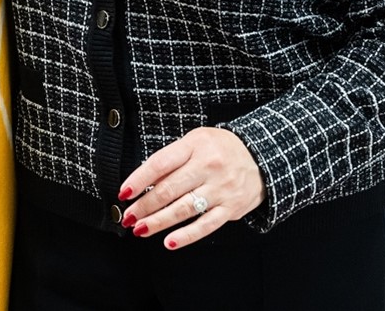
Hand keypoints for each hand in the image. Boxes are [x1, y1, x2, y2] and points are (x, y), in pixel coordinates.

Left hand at [118, 127, 264, 249]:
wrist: (260, 157)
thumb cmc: (219, 149)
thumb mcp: (195, 141)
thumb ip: (172, 159)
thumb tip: (143, 182)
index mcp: (195, 145)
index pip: (161, 163)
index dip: (139, 179)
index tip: (124, 193)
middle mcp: (208, 166)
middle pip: (169, 189)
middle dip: (144, 206)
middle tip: (128, 216)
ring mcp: (221, 188)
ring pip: (184, 209)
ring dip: (158, 222)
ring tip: (140, 229)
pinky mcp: (231, 208)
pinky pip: (206, 225)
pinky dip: (186, 236)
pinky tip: (169, 242)